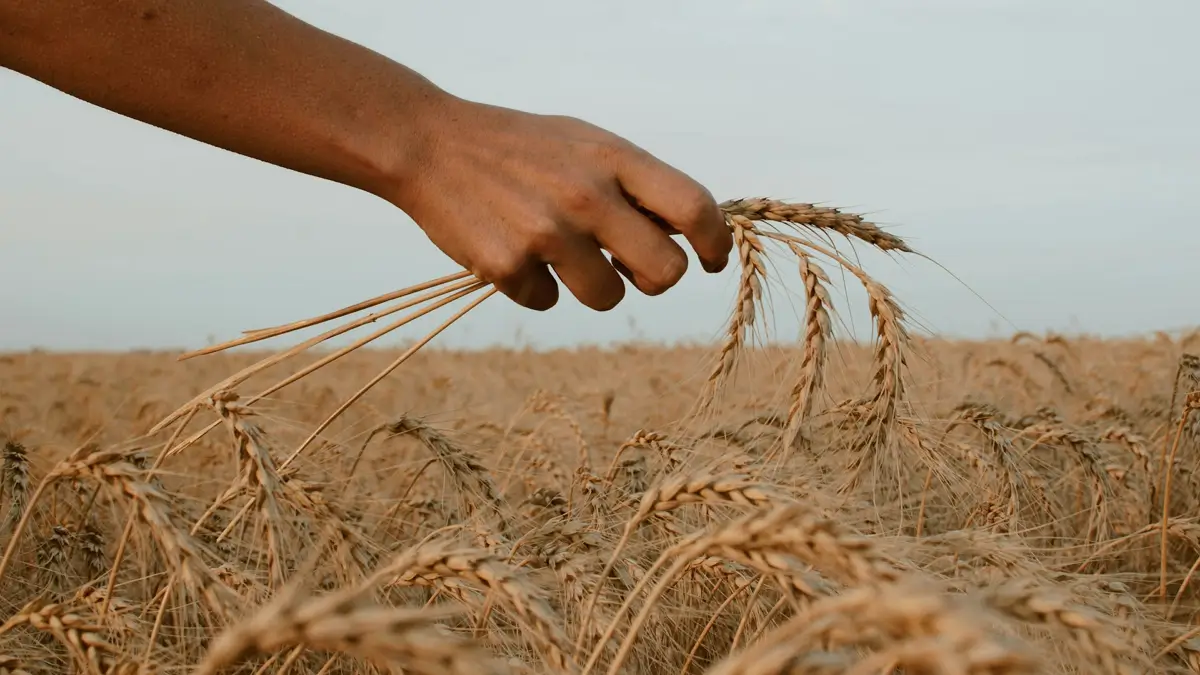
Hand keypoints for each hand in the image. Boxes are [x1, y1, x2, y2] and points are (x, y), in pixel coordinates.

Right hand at [387, 97, 732, 310]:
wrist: (430, 144)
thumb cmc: (519, 147)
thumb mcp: (583, 143)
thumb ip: (633, 183)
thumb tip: (683, 236)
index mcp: (613, 158)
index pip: (693, 207)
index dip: (715, 242)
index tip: (712, 260)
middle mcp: (587, 196)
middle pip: (665, 272)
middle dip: (653, 278)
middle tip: (629, 267)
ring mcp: (547, 233)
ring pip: (608, 297)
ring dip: (593, 287)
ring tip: (560, 254)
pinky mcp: (508, 266)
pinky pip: (548, 302)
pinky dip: (535, 287)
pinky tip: (512, 251)